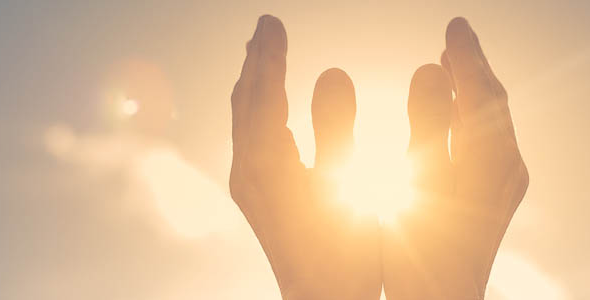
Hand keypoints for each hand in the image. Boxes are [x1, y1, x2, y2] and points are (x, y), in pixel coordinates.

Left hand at [229, 15, 381, 299]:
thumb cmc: (343, 255)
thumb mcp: (345, 185)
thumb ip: (337, 128)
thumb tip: (332, 70)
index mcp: (265, 164)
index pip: (262, 94)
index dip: (270, 56)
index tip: (273, 21)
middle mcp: (247, 171)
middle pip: (245, 102)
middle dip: (256, 62)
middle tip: (265, 26)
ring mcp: (248, 186)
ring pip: (244, 121)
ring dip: (254, 84)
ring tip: (262, 55)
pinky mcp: (256, 198)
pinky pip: (248, 138)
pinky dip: (257, 110)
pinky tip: (269, 110)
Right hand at [382, 18, 528, 298]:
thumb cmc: (421, 253)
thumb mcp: (418, 181)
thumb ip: (426, 123)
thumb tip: (432, 68)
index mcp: (491, 160)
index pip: (482, 92)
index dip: (467, 57)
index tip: (454, 25)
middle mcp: (507, 170)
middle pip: (494, 104)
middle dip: (474, 67)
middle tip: (454, 36)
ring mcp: (503, 188)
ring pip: (493, 123)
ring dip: (472, 90)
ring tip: (450, 66)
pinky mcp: (494, 202)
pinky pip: (489, 142)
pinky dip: (470, 118)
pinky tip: (450, 119)